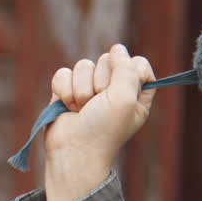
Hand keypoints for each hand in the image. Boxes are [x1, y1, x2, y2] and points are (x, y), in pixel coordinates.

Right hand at [43, 44, 154, 200]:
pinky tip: (67, 107)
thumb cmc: (104, 129)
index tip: (124, 87)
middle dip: (101, 82)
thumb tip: (118, 48)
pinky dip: (63, 90)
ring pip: (83, 65)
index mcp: (136, 93)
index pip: (138, 63)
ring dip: (81, 89)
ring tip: (83, 109)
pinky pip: (63, 73)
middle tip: (99, 104)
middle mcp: (114, 89)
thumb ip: (126, 69)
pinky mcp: (66, 91)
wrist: (73, 151)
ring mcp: (89, 89)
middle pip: (108, 60)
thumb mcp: (125, 98)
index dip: (129, 70)